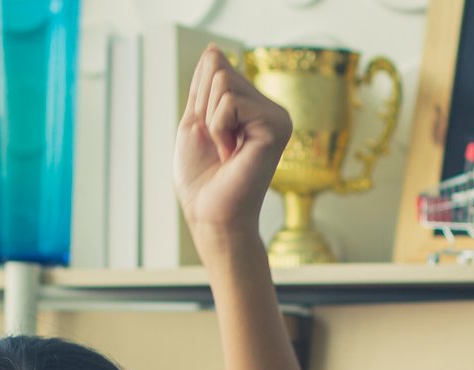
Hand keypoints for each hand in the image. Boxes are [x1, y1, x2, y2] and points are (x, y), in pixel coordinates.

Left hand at [173, 45, 291, 249]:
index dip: (199, 101)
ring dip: (210, 120)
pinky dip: (218, 128)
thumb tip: (215, 49)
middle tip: (216, 146)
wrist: (210, 216)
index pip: (217, 69)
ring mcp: (277, 117)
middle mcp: (271, 109)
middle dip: (203, 109)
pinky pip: (230, 101)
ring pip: (224, 82)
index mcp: (254, 108)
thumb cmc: (201, 179)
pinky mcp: (276, 126)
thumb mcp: (195, 122)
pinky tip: (231, 154)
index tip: (209, 137)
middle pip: (220, 71)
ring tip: (224, 150)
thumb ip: (205, 86)